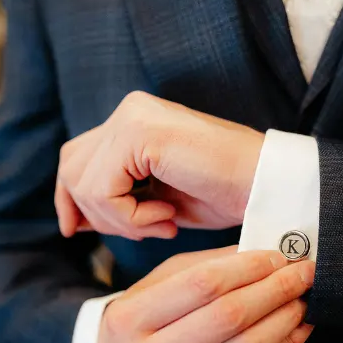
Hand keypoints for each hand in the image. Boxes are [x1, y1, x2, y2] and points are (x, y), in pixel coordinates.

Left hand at [55, 91, 265, 239]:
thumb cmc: (229, 194)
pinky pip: (102, 189)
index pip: (78, 157)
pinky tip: (167, 219)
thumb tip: (75, 218)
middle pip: (71, 166)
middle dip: (90, 212)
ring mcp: (134, 117)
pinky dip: (128, 217)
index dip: (71, 199)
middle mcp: (131, 111)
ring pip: (83, 182)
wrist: (271, 185)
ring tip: (162, 225)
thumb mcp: (162, 199)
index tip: (80, 231)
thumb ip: (123, 197)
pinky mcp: (139, 133)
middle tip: (140, 232)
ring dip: (118, 220)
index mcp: (137, 120)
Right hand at [98, 246, 315, 342]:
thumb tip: (263, 253)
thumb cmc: (142, 322)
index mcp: (132, 318)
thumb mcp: (158, 285)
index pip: (203, 285)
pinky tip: (299, 327)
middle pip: (230, 317)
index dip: (249, 268)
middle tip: (304, 273)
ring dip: (286, 319)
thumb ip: (206, 266)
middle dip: (276, 290)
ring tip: (304, 298)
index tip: (278, 256)